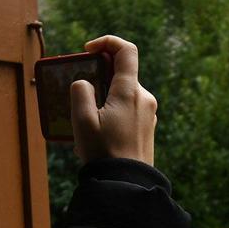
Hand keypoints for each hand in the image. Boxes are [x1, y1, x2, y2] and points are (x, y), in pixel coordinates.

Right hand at [71, 34, 157, 166]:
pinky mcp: (147, 128)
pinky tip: (97, 134)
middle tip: (80, 93)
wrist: (126, 184)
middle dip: (98, 77)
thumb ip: (80, 92)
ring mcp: (148, 114)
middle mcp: (144, 98)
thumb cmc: (103, 153)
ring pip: (123, 93)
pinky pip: (128, 110)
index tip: (88, 51)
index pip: (126, 50)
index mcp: (130, 91)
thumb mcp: (82, 120)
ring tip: (85, 121)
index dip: (107, 42)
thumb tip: (84, 83)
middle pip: (121, 73)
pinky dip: (111, 112)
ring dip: (103, 98)